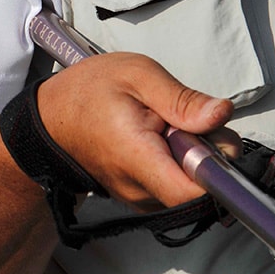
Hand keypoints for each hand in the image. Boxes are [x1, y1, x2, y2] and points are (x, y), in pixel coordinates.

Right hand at [36, 51, 239, 208]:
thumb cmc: (90, 91)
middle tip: (190, 117)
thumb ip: (182, 98)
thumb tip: (222, 114)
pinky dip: (183, 163)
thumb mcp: (138, 74)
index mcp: (138, 157)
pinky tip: (165, 139)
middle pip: (201, 188)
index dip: (221, 169)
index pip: (196, 192)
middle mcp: (140, 190)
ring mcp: (140, 199)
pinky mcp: (143, 199)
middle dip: (212, 153)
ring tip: (170, 125)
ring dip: (196, 157)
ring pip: (193, 188)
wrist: (53, 117)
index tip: (217, 137)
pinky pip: (178, 186)